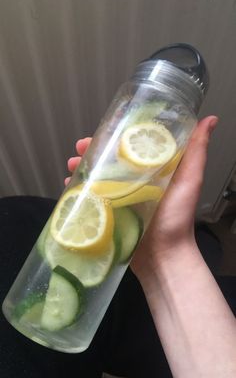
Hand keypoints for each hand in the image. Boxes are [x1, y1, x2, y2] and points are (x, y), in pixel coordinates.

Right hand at [65, 116, 217, 283]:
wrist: (163, 257)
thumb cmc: (177, 219)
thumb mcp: (189, 182)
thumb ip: (196, 153)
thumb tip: (210, 120)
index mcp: (151, 172)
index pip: (129, 147)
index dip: (113, 136)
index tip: (101, 130)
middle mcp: (134, 184)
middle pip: (108, 162)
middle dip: (91, 152)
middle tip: (79, 149)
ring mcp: (119, 200)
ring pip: (96, 179)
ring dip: (81, 170)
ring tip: (71, 168)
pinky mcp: (109, 216)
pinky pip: (91, 200)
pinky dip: (78, 193)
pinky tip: (68, 188)